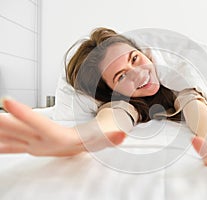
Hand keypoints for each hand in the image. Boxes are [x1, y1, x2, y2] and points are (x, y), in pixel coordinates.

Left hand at [0, 98, 125, 155]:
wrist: (77, 151)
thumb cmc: (88, 143)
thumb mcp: (101, 139)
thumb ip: (112, 137)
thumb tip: (122, 134)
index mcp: (57, 137)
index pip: (39, 123)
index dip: (24, 114)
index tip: (7, 101)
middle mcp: (41, 142)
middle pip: (17, 130)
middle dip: (2, 122)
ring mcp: (32, 144)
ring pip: (8, 138)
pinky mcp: (26, 145)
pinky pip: (7, 145)